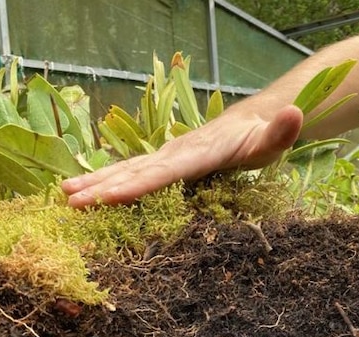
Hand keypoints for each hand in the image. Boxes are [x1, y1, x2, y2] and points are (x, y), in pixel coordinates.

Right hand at [61, 104, 303, 207]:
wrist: (254, 121)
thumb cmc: (263, 138)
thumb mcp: (276, 139)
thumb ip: (282, 131)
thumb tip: (294, 113)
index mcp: (198, 154)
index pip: (163, 173)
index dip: (136, 186)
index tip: (108, 197)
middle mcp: (176, 152)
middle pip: (135, 171)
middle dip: (102, 186)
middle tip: (69, 202)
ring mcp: (167, 156)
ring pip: (128, 170)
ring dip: (97, 183)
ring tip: (65, 196)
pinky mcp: (165, 161)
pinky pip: (133, 172)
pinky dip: (108, 181)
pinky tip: (87, 192)